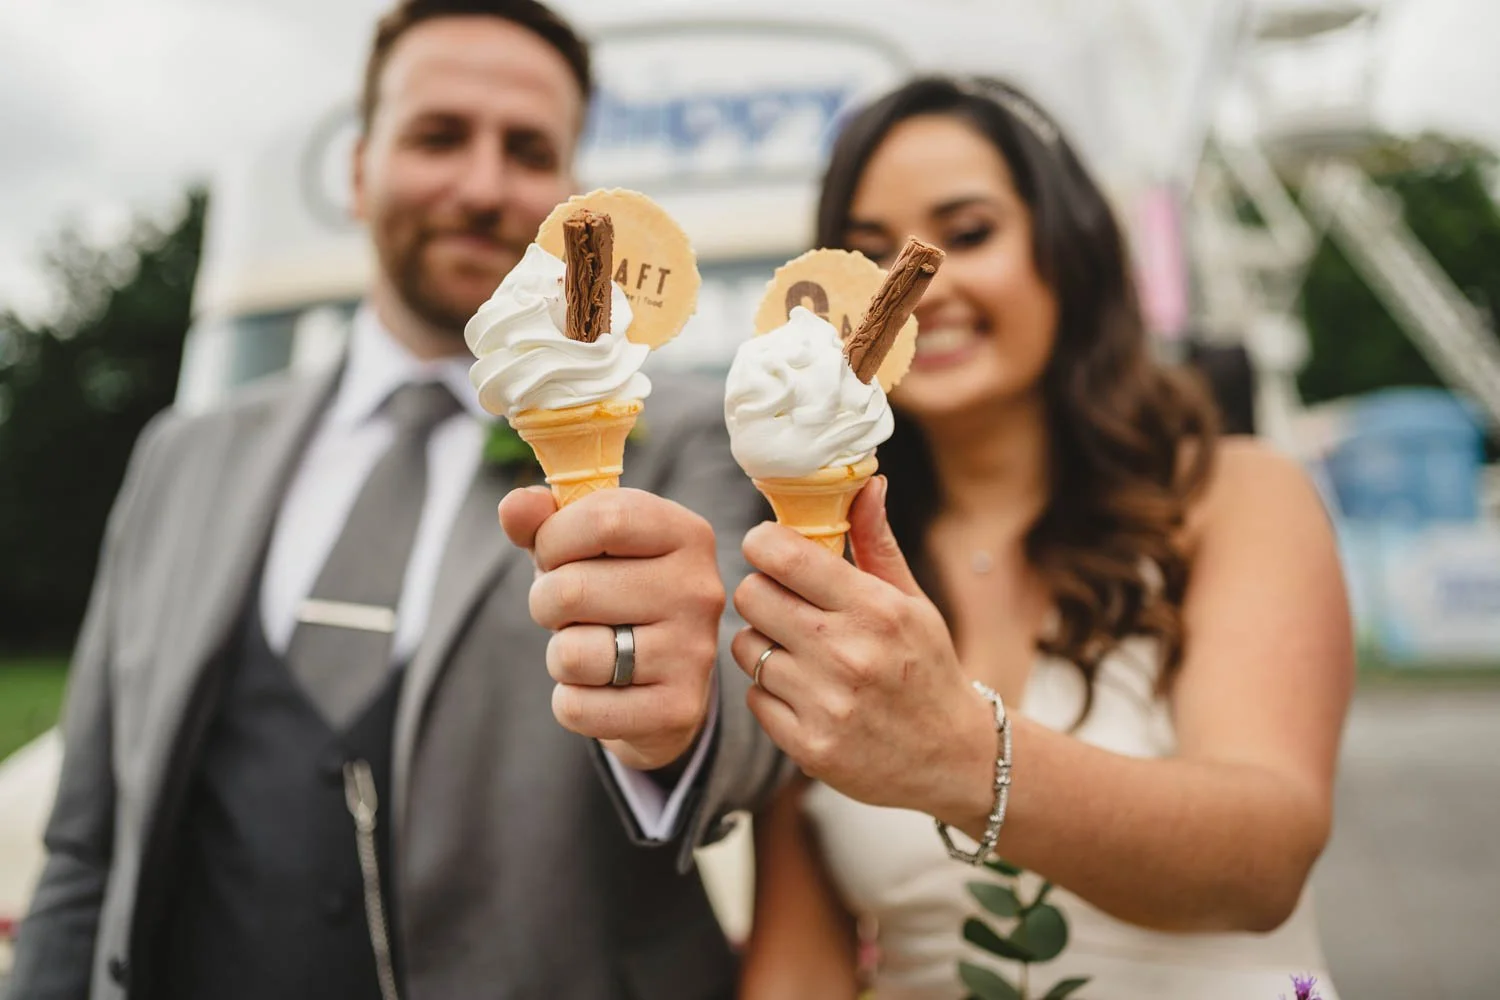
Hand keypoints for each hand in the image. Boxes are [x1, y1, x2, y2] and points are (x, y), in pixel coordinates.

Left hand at [499, 486, 724, 770]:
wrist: (663, 680)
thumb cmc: (615, 594)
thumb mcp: (583, 547)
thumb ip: (544, 519)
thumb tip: (517, 505)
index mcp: (686, 533)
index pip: (605, 518)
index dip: (555, 538)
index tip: (555, 554)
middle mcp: (699, 590)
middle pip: (572, 590)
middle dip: (545, 602)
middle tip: (567, 611)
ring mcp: (693, 652)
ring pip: (571, 655)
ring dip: (559, 655)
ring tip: (588, 649)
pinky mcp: (677, 710)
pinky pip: (578, 708)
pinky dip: (572, 701)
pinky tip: (601, 690)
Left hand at [731, 477, 992, 821]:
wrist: (952, 758)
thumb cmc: (927, 668)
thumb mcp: (913, 602)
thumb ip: (876, 544)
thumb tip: (867, 483)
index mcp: (875, 610)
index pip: (783, 555)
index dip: (763, 544)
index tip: (770, 550)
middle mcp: (847, 655)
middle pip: (751, 596)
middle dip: (762, 593)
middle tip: (785, 603)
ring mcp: (826, 704)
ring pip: (745, 647)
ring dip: (763, 644)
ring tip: (798, 652)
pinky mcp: (808, 746)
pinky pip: (753, 697)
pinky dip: (770, 691)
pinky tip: (804, 692)